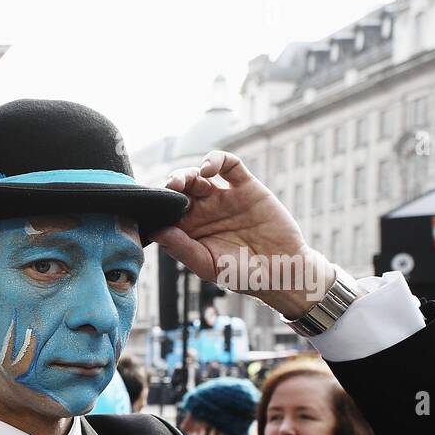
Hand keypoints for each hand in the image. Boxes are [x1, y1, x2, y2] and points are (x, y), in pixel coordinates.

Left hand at [151, 150, 333, 318]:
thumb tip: (157, 232)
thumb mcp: (208, 266)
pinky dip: (217, 159)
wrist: (282, 272)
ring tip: (183, 181)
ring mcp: (224, 198)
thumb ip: (182, 249)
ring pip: (199, 175)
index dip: (158, 205)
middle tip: (169, 189)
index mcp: (189, 230)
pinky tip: (208, 169)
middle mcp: (203, 211)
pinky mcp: (246, 187)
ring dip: (187, 173)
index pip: (167, 211)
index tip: (152, 206)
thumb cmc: (242, 275)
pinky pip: (230, 165)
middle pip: (180, 190)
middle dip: (170, 185)